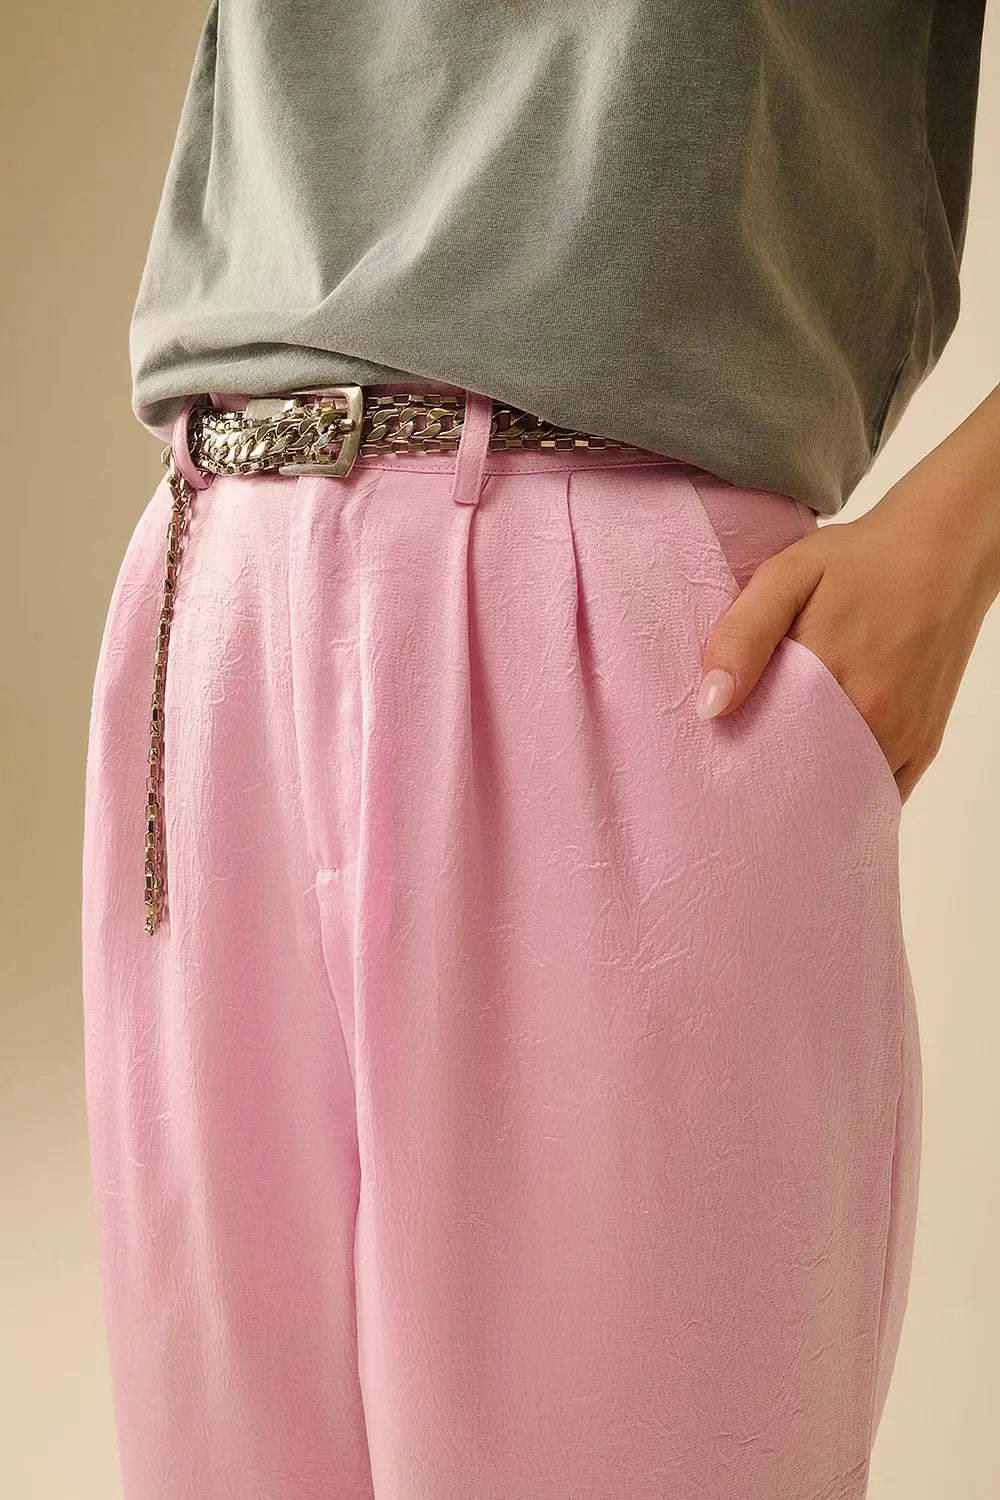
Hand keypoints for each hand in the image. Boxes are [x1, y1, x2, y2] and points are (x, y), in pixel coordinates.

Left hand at [694, 384, 999, 803]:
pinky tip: (821, 785)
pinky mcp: (925, 743)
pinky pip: (881, 792)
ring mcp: (905, 737)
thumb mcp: (786, 576)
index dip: (737, 767)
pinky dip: (850, 795)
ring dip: (811, 795)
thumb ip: (744, 636)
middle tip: (736, 778)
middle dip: (770, 787)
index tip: (712, 766)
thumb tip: (711, 707)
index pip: (769, 756)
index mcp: (834, 684)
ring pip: (844, 792)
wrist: (945, 550)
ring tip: (775, 780)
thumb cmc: (860, 561)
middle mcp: (876, 721)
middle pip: (807, 783)